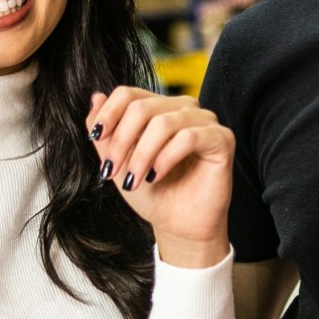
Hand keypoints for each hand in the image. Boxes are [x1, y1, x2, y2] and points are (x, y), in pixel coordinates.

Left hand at [86, 88, 232, 267]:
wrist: (178, 224)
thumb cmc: (154, 194)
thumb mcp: (119, 163)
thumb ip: (106, 133)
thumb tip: (96, 97)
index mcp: (159, 108)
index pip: (129, 94)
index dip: (109, 113)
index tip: (97, 138)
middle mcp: (183, 108)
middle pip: (142, 107)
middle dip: (121, 141)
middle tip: (111, 170)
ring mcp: (204, 121)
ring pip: (164, 122)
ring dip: (142, 155)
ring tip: (134, 179)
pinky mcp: (222, 138)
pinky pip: (189, 137)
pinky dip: (166, 157)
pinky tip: (157, 175)